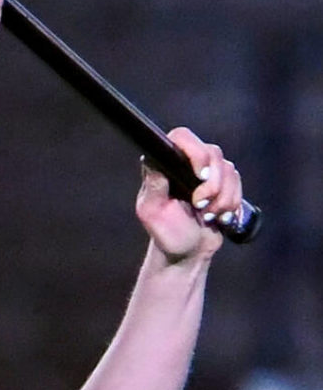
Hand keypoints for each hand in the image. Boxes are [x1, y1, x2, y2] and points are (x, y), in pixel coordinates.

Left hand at [138, 127, 243, 262]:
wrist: (187, 253)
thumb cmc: (166, 233)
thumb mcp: (153, 211)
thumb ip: (154, 185)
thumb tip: (153, 159)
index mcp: (166, 165)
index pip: (182, 137)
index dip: (196, 152)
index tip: (200, 176)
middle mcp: (187, 163)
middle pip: (213, 153)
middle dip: (212, 185)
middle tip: (200, 205)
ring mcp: (208, 172)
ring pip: (228, 169)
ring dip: (221, 198)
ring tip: (207, 215)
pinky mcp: (223, 183)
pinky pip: (238, 182)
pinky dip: (231, 202)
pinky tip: (218, 215)